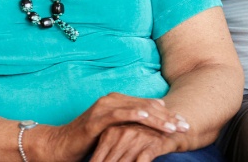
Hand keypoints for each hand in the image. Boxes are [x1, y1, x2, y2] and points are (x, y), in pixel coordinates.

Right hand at [36, 93, 188, 160]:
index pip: (150, 106)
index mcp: (119, 102)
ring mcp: (104, 108)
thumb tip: (156, 113)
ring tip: (173, 125)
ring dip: (158, 118)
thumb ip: (133, 122)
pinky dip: (134, 114)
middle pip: (147, 106)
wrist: (60, 146)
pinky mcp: (96, 118)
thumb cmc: (88, 141)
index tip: (185, 123)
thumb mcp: (115, 132)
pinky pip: (119, 114)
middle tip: (186, 124)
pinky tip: (148, 116)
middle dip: (168, 117)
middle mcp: (113, 100)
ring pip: (137, 110)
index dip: (169, 115)